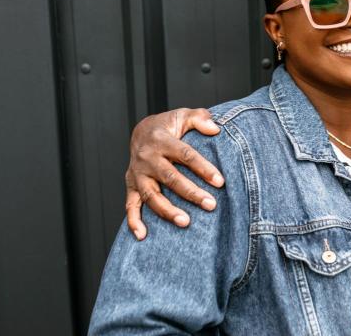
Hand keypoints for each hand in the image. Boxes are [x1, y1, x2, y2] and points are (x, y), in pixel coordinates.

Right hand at [124, 108, 222, 239]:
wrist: (142, 131)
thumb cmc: (168, 126)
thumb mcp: (183, 115)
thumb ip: (199, 118)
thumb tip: (215, 128)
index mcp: (162, 140)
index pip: (185, 155)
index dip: (203, 168)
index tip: (220, 181)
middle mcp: (147, 158)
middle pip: (170, 178)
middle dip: (191, 193)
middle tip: (211, 204)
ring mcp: (138, 173)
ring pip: (151, 195)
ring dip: (167, 210)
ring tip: (185, 222)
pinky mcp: (131, 185)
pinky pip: (130, 206)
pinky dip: (133, 221)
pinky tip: (143, 236)